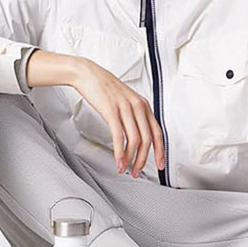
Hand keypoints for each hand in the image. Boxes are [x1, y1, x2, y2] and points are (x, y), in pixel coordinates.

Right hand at [72, 58, 164, 177]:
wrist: (88, 74)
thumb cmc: (104, 87)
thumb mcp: (125, 99)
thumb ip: (133, 114)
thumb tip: (136, 133)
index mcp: (143, 105)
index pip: (157, 132)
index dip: (160, 151)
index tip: (159, 164)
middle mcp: (138, 106)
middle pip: (148, 139)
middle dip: (143, 160)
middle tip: (138, 172)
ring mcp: (125, 108)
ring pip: (135, 140)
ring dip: (131, 159)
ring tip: (126, 169)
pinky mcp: (112, 111)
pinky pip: (120, 137)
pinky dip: (120, 153)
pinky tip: (118, 161)